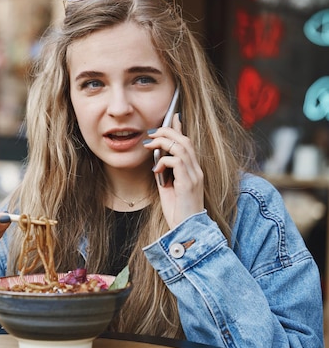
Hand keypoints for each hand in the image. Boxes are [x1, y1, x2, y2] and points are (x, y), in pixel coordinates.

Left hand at [144, 114, 203, 228]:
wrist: (186, 230)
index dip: (179, 128)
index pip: (187, 143)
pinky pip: (176, 161)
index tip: (172, 117)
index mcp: (193, 170)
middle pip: (184, 140)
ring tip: (150, 146)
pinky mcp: (189, 183)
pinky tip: (156, 171)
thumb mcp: (168, 187)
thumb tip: (156, 159)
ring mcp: (195, 176)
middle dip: (166, 132)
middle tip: (150, 134)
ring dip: (163, 142)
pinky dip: (163, 161)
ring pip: (182, 146)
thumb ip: (165, 172)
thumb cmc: (177, 210)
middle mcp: (196, 170)